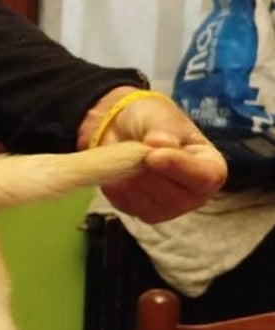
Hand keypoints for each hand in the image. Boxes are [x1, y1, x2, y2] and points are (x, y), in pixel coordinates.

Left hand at [81, 87, 227, 223]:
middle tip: (135, 152)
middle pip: (175, 198)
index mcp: (211, 166)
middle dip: (148, 175)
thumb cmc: (151, 121)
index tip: (152, 156)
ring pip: (150, 206)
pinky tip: (120, 172)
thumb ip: (163, 130)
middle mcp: (196, 193)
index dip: (178, 168)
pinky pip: (129, 207)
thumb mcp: (160, 116)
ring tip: (129, 159)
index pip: (205, 178)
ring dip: (132, 181)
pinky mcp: (144, 213)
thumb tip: (160, 143)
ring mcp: (170, 208)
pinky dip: (119, 189)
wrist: (123, 131)